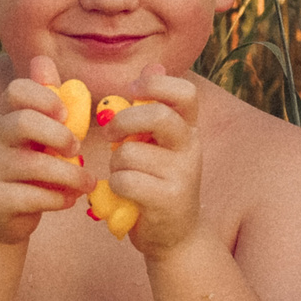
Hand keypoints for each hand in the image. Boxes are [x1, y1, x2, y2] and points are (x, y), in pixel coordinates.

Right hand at [0, 53, 90, 245]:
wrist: (0, 216)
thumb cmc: (28, 168)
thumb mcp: (37, 134)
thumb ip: (47, 101)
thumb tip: (44, 61)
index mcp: (4, 115)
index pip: (16, 90)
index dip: (46, 97)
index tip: (65, 115)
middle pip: (23, 122)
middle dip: (59, 135)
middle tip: (76, 148)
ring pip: (33, 165)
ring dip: (70, 174)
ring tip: (87, 182)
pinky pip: (33, 196)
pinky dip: (59, 199)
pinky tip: (68, 200)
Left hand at [95, 66, 205, 256]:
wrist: (174, 236)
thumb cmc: (157, 182)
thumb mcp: (159, 142)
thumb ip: (153, 107)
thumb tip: (153, 64)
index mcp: (188, 128)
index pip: (184, 91)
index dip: (155, 83)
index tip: (131, 90)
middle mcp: (191, 147)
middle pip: (157, 116)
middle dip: (123, 121)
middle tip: (110, 133)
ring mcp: (183, 174)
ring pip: (130, 153)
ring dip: (115, 164)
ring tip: (124, 175)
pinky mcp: (169, 199)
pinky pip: (125, 180)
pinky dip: (114, 187)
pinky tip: (122, 195)